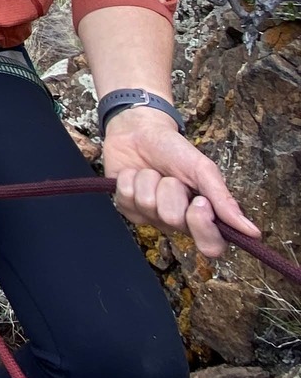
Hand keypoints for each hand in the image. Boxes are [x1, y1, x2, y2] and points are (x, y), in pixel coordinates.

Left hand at [101, 111, 258, 260]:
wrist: (140, 131)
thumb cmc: (175, 150)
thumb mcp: (203, 170)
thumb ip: (224, 201)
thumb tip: (252, 231)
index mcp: (201, 216)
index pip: (210, 246)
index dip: (203, 227)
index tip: (199, 201)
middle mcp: (176, 222)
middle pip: (174, 220)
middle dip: (172, 190)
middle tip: (172, 178)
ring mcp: (149, 216)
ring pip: (148, 205)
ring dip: (150, 180)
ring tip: (153, 172)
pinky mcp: (126, 207)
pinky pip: (126, 197)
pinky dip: (131, 179)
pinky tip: (135, 173)